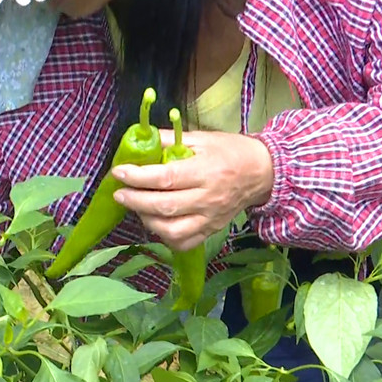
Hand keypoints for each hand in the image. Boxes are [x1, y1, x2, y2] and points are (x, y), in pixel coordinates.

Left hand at [112, 130, 273, 250]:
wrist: (262, 172)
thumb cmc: (230, 152)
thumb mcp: (202, 138)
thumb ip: (171, 139)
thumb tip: (141, 138)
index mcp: (206, 171)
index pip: (166, 178)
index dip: (138, 177)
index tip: (119, 172)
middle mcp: (208, 198)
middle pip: (165, 207)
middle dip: (135, 201)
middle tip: (119, 194)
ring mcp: (210, 218)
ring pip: (172, 231)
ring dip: (147, 221)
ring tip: (137, 207)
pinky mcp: (211, 230)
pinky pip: (184, 243)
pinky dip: (165, 237)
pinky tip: (156, 223)